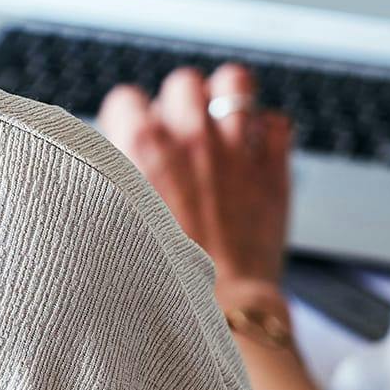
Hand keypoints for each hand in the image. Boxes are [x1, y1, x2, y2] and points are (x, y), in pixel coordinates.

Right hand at [97, 64, 292, 290]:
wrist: (219, 308)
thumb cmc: (161, 272)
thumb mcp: (114, 217)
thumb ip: (114, 176)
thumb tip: (112, 157)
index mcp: (142, 145)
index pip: (127, 98)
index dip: (129, 119)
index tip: (134, 136)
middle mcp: (190, 136)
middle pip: (183, 81)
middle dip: (179, 102)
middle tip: (179, 130)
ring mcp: (236, 148)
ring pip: (235, 83)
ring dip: (226, 99)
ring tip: (222, 119)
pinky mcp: (274, 168)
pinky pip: (277, 122)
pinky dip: (267, 131)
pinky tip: (255, 148)